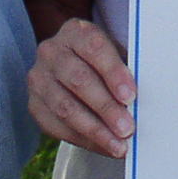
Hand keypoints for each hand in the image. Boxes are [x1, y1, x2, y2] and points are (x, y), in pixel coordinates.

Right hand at [29, 19, 136, 156]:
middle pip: (78, 80)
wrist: (69, 63)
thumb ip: (126, 71)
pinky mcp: (34, 104)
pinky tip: (102, 146)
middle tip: (127, 128)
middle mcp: (51, 52)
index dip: (113, 72)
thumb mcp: (114, 54)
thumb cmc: (100, 61)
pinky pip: (56, 126)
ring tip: (117, 144)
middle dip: (105, 107)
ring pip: (65, 107)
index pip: (94, 48)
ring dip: (94, 129)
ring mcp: (39, 78)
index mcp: (75, 32)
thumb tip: (143, 101)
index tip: (130, 96)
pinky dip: (82, 140)